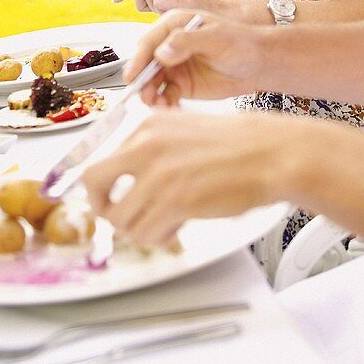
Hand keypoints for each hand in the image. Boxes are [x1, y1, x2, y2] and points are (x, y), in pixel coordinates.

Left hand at [82, 109, 299, 244]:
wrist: (270, 153)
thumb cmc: (238, 144)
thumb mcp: (184, 127)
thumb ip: (152, 146)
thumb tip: (127, 172)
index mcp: (148, 126)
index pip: (101, 160)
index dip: (103, 188)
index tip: (108, 199)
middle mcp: (147, 146)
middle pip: (93, 185)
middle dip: (103, 208)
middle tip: (119, 217)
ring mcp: (160, 174)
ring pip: (121, 219)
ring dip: (139, 228)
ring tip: (164, 222)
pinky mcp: (176, 201)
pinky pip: (147, 233)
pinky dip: (159, 237)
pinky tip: (177, 226)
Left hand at [113, 0, 267, 23]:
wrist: (228, 17)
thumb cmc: (204, 14)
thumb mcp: (181, 0)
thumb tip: (142, 2)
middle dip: (140, 2)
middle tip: (154, 13)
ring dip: (150, 8)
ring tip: (168, 14)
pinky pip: (154, 1)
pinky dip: (158, 11)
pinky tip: (172, 15)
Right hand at [121, 9, 268, 103]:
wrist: (258, 63)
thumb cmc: (241, 42)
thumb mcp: (216, 38)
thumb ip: (188, 41)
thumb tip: (162, 51)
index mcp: (174, 24)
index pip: (149, 41)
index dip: (138, 59)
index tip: (132, 75)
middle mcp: (170, 44)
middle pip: (146, 63)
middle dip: (142, 81)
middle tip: (145, 96)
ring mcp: (174, 65)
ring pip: (153, 81)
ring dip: (151, 94)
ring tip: (159, 105)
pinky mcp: (181, 84)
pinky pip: (165, 95)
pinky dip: (164, 103)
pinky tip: (170, 108)